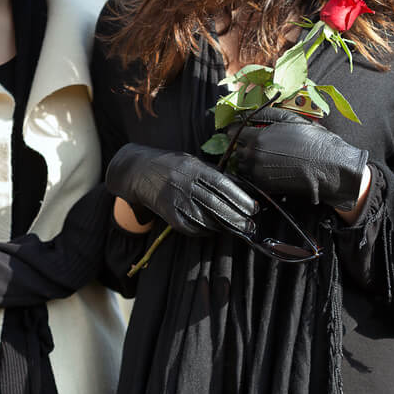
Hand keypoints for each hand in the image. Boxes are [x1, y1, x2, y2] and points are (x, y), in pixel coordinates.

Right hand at [105, 143, 258, 238]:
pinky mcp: (168, 214)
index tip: (254, 208)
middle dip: (236, 218)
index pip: (222, 186)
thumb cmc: (174, 166)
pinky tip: (214, 229)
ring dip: (223, 226)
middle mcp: (185, 184)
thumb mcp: (194, 162)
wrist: (139, 170)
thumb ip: (215, 174)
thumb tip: (242, 189)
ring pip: (205, 219)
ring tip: (235, 228)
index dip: (240, 199)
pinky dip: (205, 231)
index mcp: (194, 168)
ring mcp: (176, 200)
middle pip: (216, 205)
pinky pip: (191, 228)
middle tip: (250, 226)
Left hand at [232, 107, 368, 210]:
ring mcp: (259, 173)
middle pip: (236, 149)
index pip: (233, 132)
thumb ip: (268, 114)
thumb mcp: (292, 119)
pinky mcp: (266, 187)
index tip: (237, 129)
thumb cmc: (315, 142)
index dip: (234, 129)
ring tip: (261, 155)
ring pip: (242, 165)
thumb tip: (250, 112)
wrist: (330, 167)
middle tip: (251, 141)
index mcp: (259, 137)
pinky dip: (255, 172)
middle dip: (241, 144)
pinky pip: (251, 178)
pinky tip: (268, 167)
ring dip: (247, 159)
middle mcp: (255, 156)